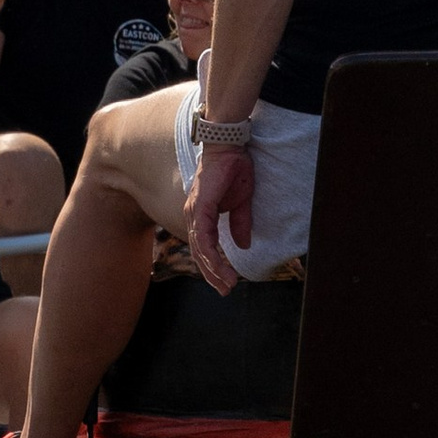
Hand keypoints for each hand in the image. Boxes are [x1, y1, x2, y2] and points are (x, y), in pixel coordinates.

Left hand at [188, 146, 255, 295]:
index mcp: (201, 215)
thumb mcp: (241, 201)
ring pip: (200, 248)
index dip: (215, 266)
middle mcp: (193, 216)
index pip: (205, 247)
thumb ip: (239, 223)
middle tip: (225, 291)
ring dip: (213, 269)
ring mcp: (194, 212)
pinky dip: (211, 254)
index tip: (227, 282)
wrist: (228, 146)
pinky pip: (204, 236)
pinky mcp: (200, 207)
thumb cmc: (233, 169)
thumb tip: (243, 245)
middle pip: (200, 253)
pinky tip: (220, 267)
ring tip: (226, 285)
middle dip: (213, 275)